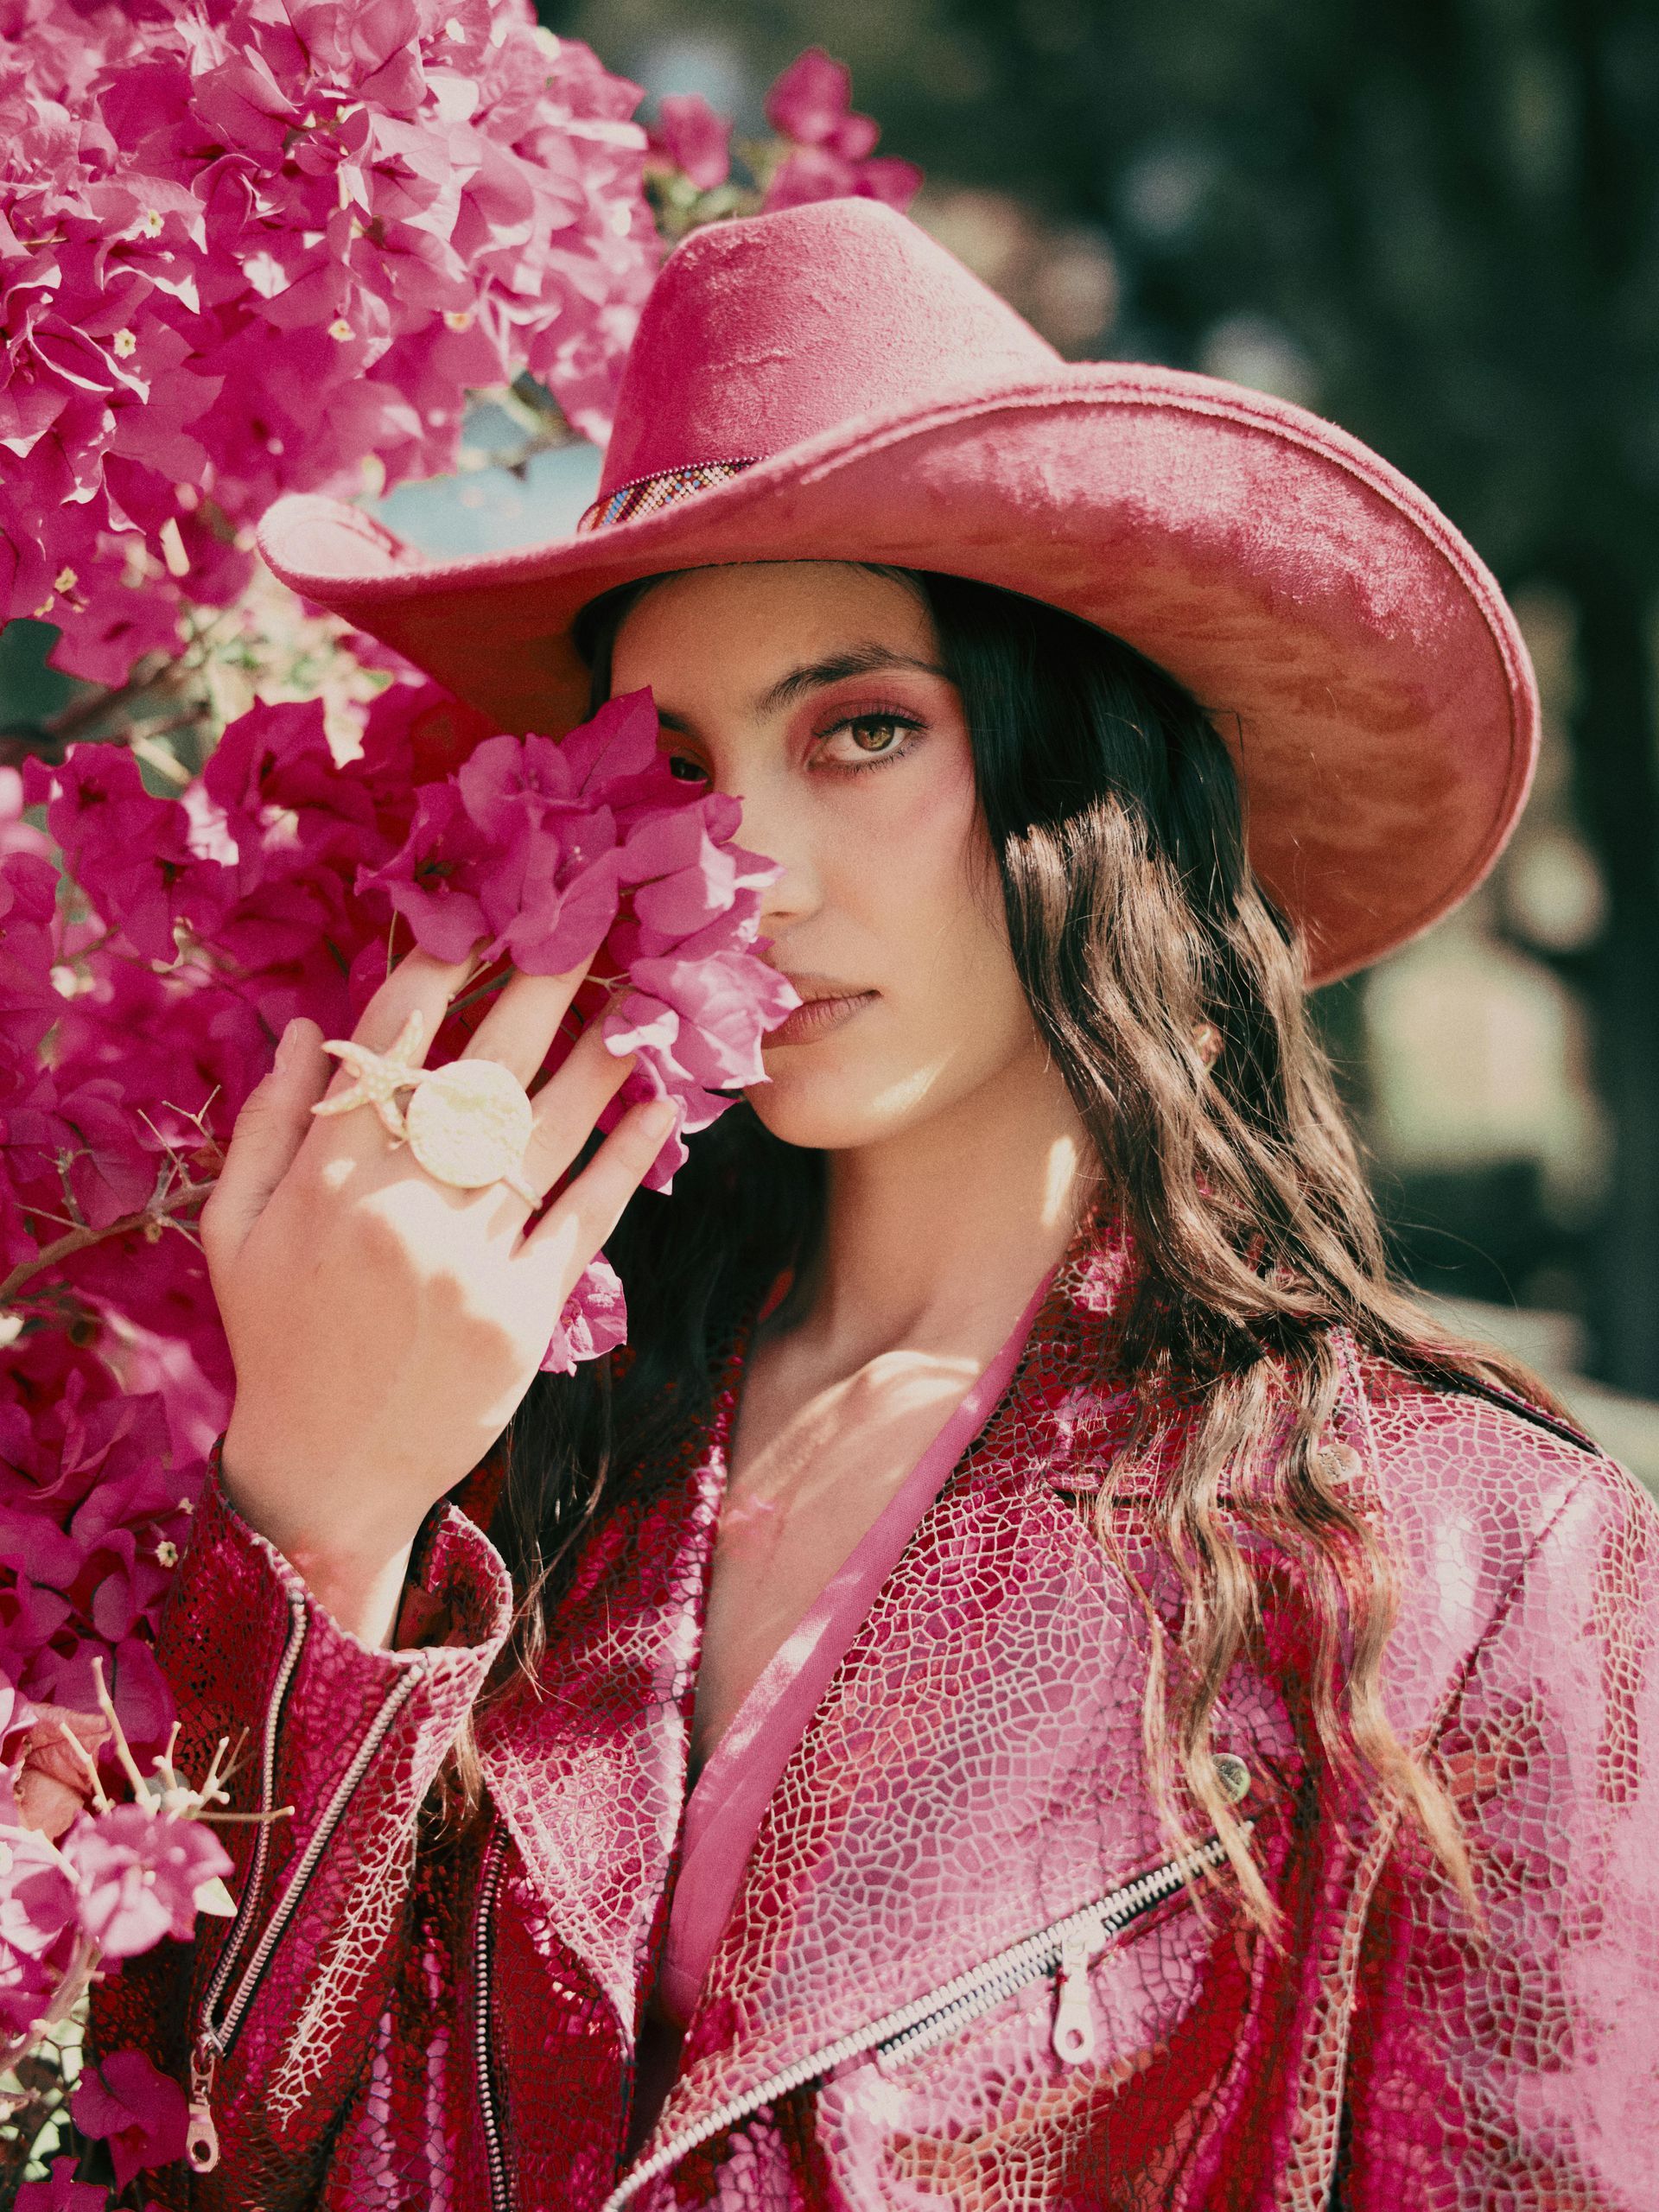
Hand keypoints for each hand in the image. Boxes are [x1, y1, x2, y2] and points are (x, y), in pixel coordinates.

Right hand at [202, 950, 672, 1642]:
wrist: (329, 1475)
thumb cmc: (277, 1342)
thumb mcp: (234, 1235)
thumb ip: (266, 1129)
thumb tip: (305, 1031)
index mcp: (325, 1182)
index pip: (388, 1050)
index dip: (437, 974)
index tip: (480, 917)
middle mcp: (400, 1210)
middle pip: (480, 1072)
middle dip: (536, 988)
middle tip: (583, 924)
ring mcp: (468, 1262)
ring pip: (544, 1132)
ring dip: (596, 1057)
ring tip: (637, 996)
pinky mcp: (524, 1311)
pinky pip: (585, 1215)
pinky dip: (624, 1156)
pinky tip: (658, 1104)